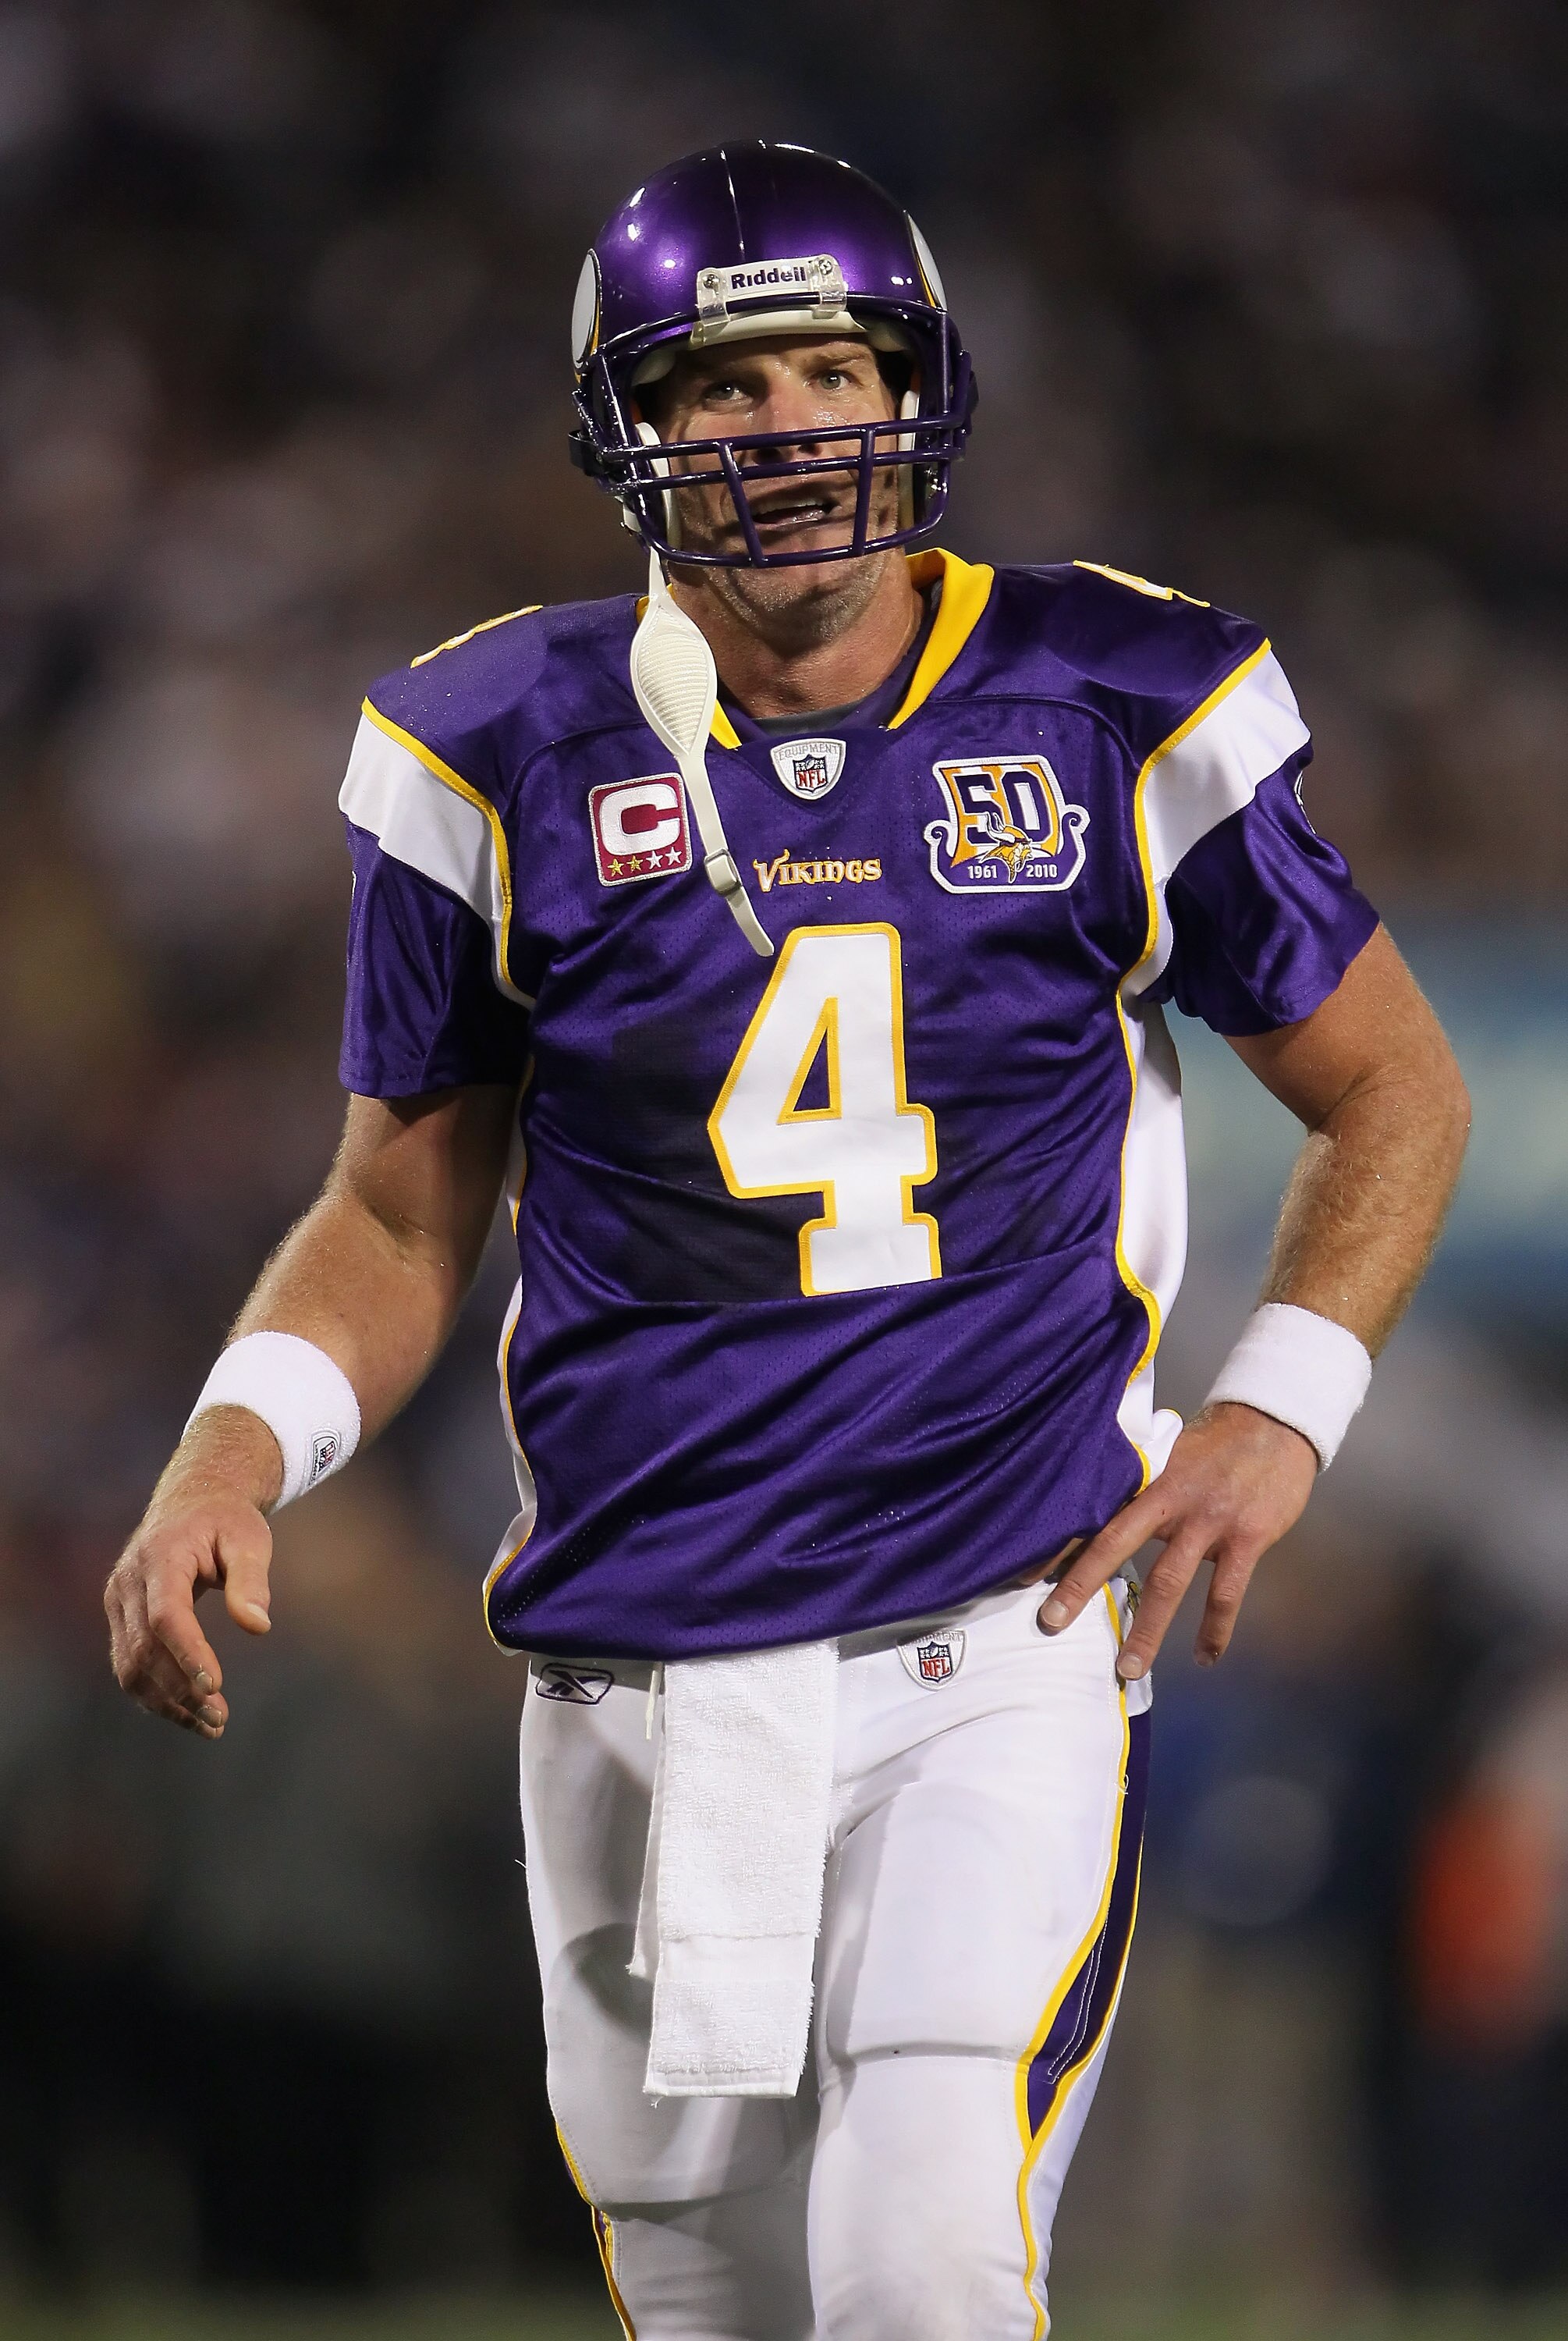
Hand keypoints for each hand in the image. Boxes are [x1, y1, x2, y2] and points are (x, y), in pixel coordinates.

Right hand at [104, 1409, 280, 1738]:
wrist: (191, 1502)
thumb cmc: (227, 1521)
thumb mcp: (250, 1538)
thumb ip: (252, 1580)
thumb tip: (258, 1627)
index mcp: (161, 1557)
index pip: (167, 1616)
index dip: (188, 1654)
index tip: (215, 1687)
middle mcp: (128, 1582)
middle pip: (145, 1648)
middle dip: (181, 1689)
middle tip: (221, 1719)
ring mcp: (117, 1601)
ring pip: (129, 1666)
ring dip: (166, 1702)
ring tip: (211, 1725)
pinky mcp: (119, 1618)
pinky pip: (129, 1665)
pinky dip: (155, 1695)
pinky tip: (188, 1713)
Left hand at [1037, 1403, 1317, 1683]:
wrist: (1278, 1421)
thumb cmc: (1218, 1440)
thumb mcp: (1170, 1452)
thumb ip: (1141, 1484)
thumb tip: (1101, 1511)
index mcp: (1147, 1477)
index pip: (1093, 1512)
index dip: (1058, 1544)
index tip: (1022, 1575)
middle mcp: (1171, 1499)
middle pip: (1115, 1543)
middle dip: (1080, 1585)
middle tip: (1050, 1622)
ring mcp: (1209, 1521)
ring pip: (1169, 1582)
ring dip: (1147, 1630)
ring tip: (1128, 1669)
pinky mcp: (1247, 1538)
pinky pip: (1226, 1593)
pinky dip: (1215, 1629)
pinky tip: (1206, 1657)